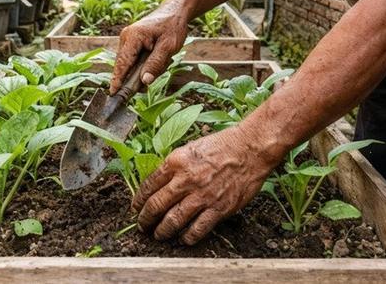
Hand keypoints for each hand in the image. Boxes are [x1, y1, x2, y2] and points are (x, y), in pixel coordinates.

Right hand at [110, 9, 188, 93]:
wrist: (174, 13)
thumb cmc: (172, 26)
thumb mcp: (168, 46)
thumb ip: (156, 64)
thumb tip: (144, 81)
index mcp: (133, 36)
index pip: (122, 63)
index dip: (117, 79)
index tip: (113, 93)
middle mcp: (126, 38)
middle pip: (125, 66)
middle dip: (138, 75)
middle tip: (157, 72)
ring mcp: (127, 41)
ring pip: (131, 65)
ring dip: (145, 68)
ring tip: (164, 58)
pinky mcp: (131, 44)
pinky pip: (135, 61)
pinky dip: (146, 64)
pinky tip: (159, 57)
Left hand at [132, 124, 279, 244]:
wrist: (250, 149)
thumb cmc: (222, 145)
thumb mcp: (191, 148)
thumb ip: (175, 165)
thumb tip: (159, 182)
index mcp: (176, 162)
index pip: (149, 185)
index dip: (139, 199)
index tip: (135, 207)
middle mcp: (186, 180)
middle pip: (157, 205)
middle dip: (145, 219)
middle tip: (142, 225)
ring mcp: (202, 196)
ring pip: (173, 220)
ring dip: (162, 231)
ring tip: (158, 235)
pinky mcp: (219, 208)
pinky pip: (198, 229)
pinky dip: (188, 237)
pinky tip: (183, 239)